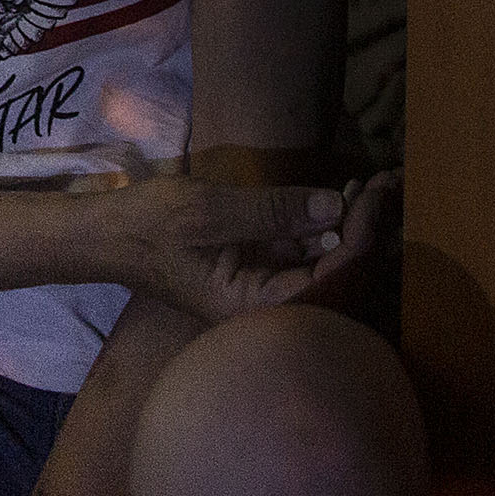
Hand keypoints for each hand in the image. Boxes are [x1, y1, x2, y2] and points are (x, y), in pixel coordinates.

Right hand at [84, 165, 396, 322]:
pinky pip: (307, 258)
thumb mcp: (209, 211)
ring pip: (327, 268)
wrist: (107, 236)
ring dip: (353, 227)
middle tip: (387, 182)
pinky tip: (344, 196)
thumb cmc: (149, 227)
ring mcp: (265, 294)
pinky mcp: (261, 275)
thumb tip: (336, 207)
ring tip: (374, 183)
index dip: (359, 237)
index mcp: (253, 312)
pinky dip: (329, 228)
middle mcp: (266, 313)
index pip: (327, 282)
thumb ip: (273, 211)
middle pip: (337, 282)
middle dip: (368, 232)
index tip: (374, 192)